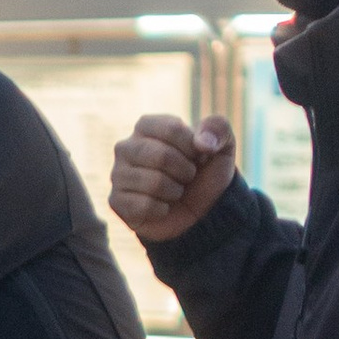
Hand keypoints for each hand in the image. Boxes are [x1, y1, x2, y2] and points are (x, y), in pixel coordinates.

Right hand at [110, 112, 234, 248]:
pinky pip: (143, 206)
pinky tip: (162, 207)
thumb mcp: (222, 147)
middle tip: (187, 177)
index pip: (171, 128)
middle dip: (185, 171)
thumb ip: (218, 129)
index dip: (192, 146)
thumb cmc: (205, 174)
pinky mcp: (116, 201)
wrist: (200, 212)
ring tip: (175, 191)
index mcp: (146, 126)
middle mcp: (126, 147)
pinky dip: (162, 210)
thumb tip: (202, 143)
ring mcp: (118, 174)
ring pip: (153, 183)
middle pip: (161, 155)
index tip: (196, 155)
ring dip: (174, 191)